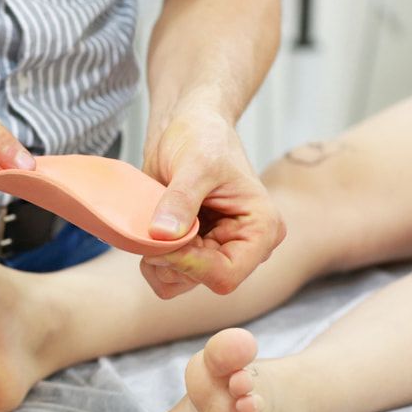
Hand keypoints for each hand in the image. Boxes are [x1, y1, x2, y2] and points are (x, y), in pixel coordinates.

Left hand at [140, 108, 285, 298]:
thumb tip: (163, 235)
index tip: (162, 238)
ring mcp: (216, 252)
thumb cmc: (204, 137)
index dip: (190, 264)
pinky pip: (168, 276)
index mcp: (261, 229)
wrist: (187, 127)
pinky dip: (153, 260)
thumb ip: (181, 200)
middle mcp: (243, 248)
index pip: (227, 274)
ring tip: (153, 221)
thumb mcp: (196, 162)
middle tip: (152, 224)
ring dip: (158, 261)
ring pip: (181, 283)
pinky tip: (150, 232)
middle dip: (171, 259)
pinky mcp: (193, 252)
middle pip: (201, 281)